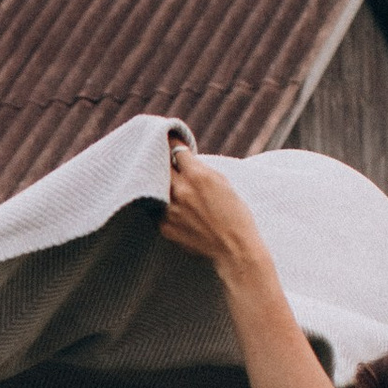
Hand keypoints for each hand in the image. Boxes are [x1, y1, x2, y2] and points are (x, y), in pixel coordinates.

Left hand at [158, 147, 272, 284]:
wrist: (234, 249)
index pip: (175, 150)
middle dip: (160, 160)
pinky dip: (159, 203)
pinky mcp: (164, 226)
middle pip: (159, 166)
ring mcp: (169, 209)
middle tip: (158, 156)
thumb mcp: (223, 183)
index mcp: (198, 175)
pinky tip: (166, 203)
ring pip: (153, 187)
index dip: (171, 143)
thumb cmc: (235, 215)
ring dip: (156, 182)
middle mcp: (180, 190)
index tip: (167, 139)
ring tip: (162, 181)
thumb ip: (200, 169)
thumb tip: (183, 160)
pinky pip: (154, 208)